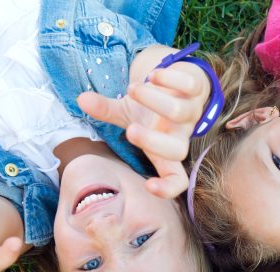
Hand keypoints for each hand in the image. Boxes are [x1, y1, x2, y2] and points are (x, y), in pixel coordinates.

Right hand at [78, 64, 209, 197]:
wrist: (178, 81)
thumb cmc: (151, 108)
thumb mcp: (126, 114)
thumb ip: (105, 111)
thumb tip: (81, 99)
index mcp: (166, 151)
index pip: (177, 179)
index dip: (168, 188)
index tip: (147, 185)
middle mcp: (180, 134)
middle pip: (178, 150)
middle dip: (152, 141)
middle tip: (129, 130)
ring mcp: (192, 111)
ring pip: (178, 112)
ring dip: (152, 99)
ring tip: (132, 88)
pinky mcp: (197, 88)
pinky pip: (189, 85)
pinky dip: (168, 79)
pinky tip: (153, 75)